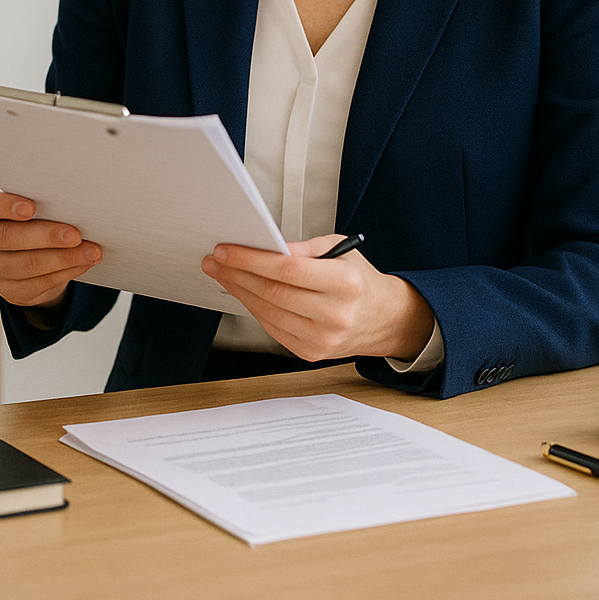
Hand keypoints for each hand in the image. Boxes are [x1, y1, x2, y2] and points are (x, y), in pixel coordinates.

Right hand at [0, 186, 102, 308]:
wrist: (32, 251)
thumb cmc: (38, 218)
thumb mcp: (39, 206)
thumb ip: (47, 202)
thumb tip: (77, 205)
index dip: (8, 206)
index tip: (32, 207)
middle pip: (9, 237)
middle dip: (46, 236)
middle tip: (76, 235)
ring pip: (27, 264)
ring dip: (64, 258)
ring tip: (91, 252)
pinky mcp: (9, 291)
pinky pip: (39, 284)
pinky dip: (66, 273)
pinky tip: (83, 264)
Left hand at [201, 234, 434, 361]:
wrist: (383, 319)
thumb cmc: (359, 280)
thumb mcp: (341, 250)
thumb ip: (304, 248)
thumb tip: (265, 247)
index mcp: (345, 282)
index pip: (288, 270)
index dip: (252, 260)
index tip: (226, 250)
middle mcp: (335, 314)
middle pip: (273, 292)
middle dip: (237, 274)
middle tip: (215, 260)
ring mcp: (322, 338)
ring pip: (268, 312)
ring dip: (239, 292)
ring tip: (222, 274)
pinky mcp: (311, 352)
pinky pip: (273, 328)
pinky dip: (254, 309)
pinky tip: (243, 293)